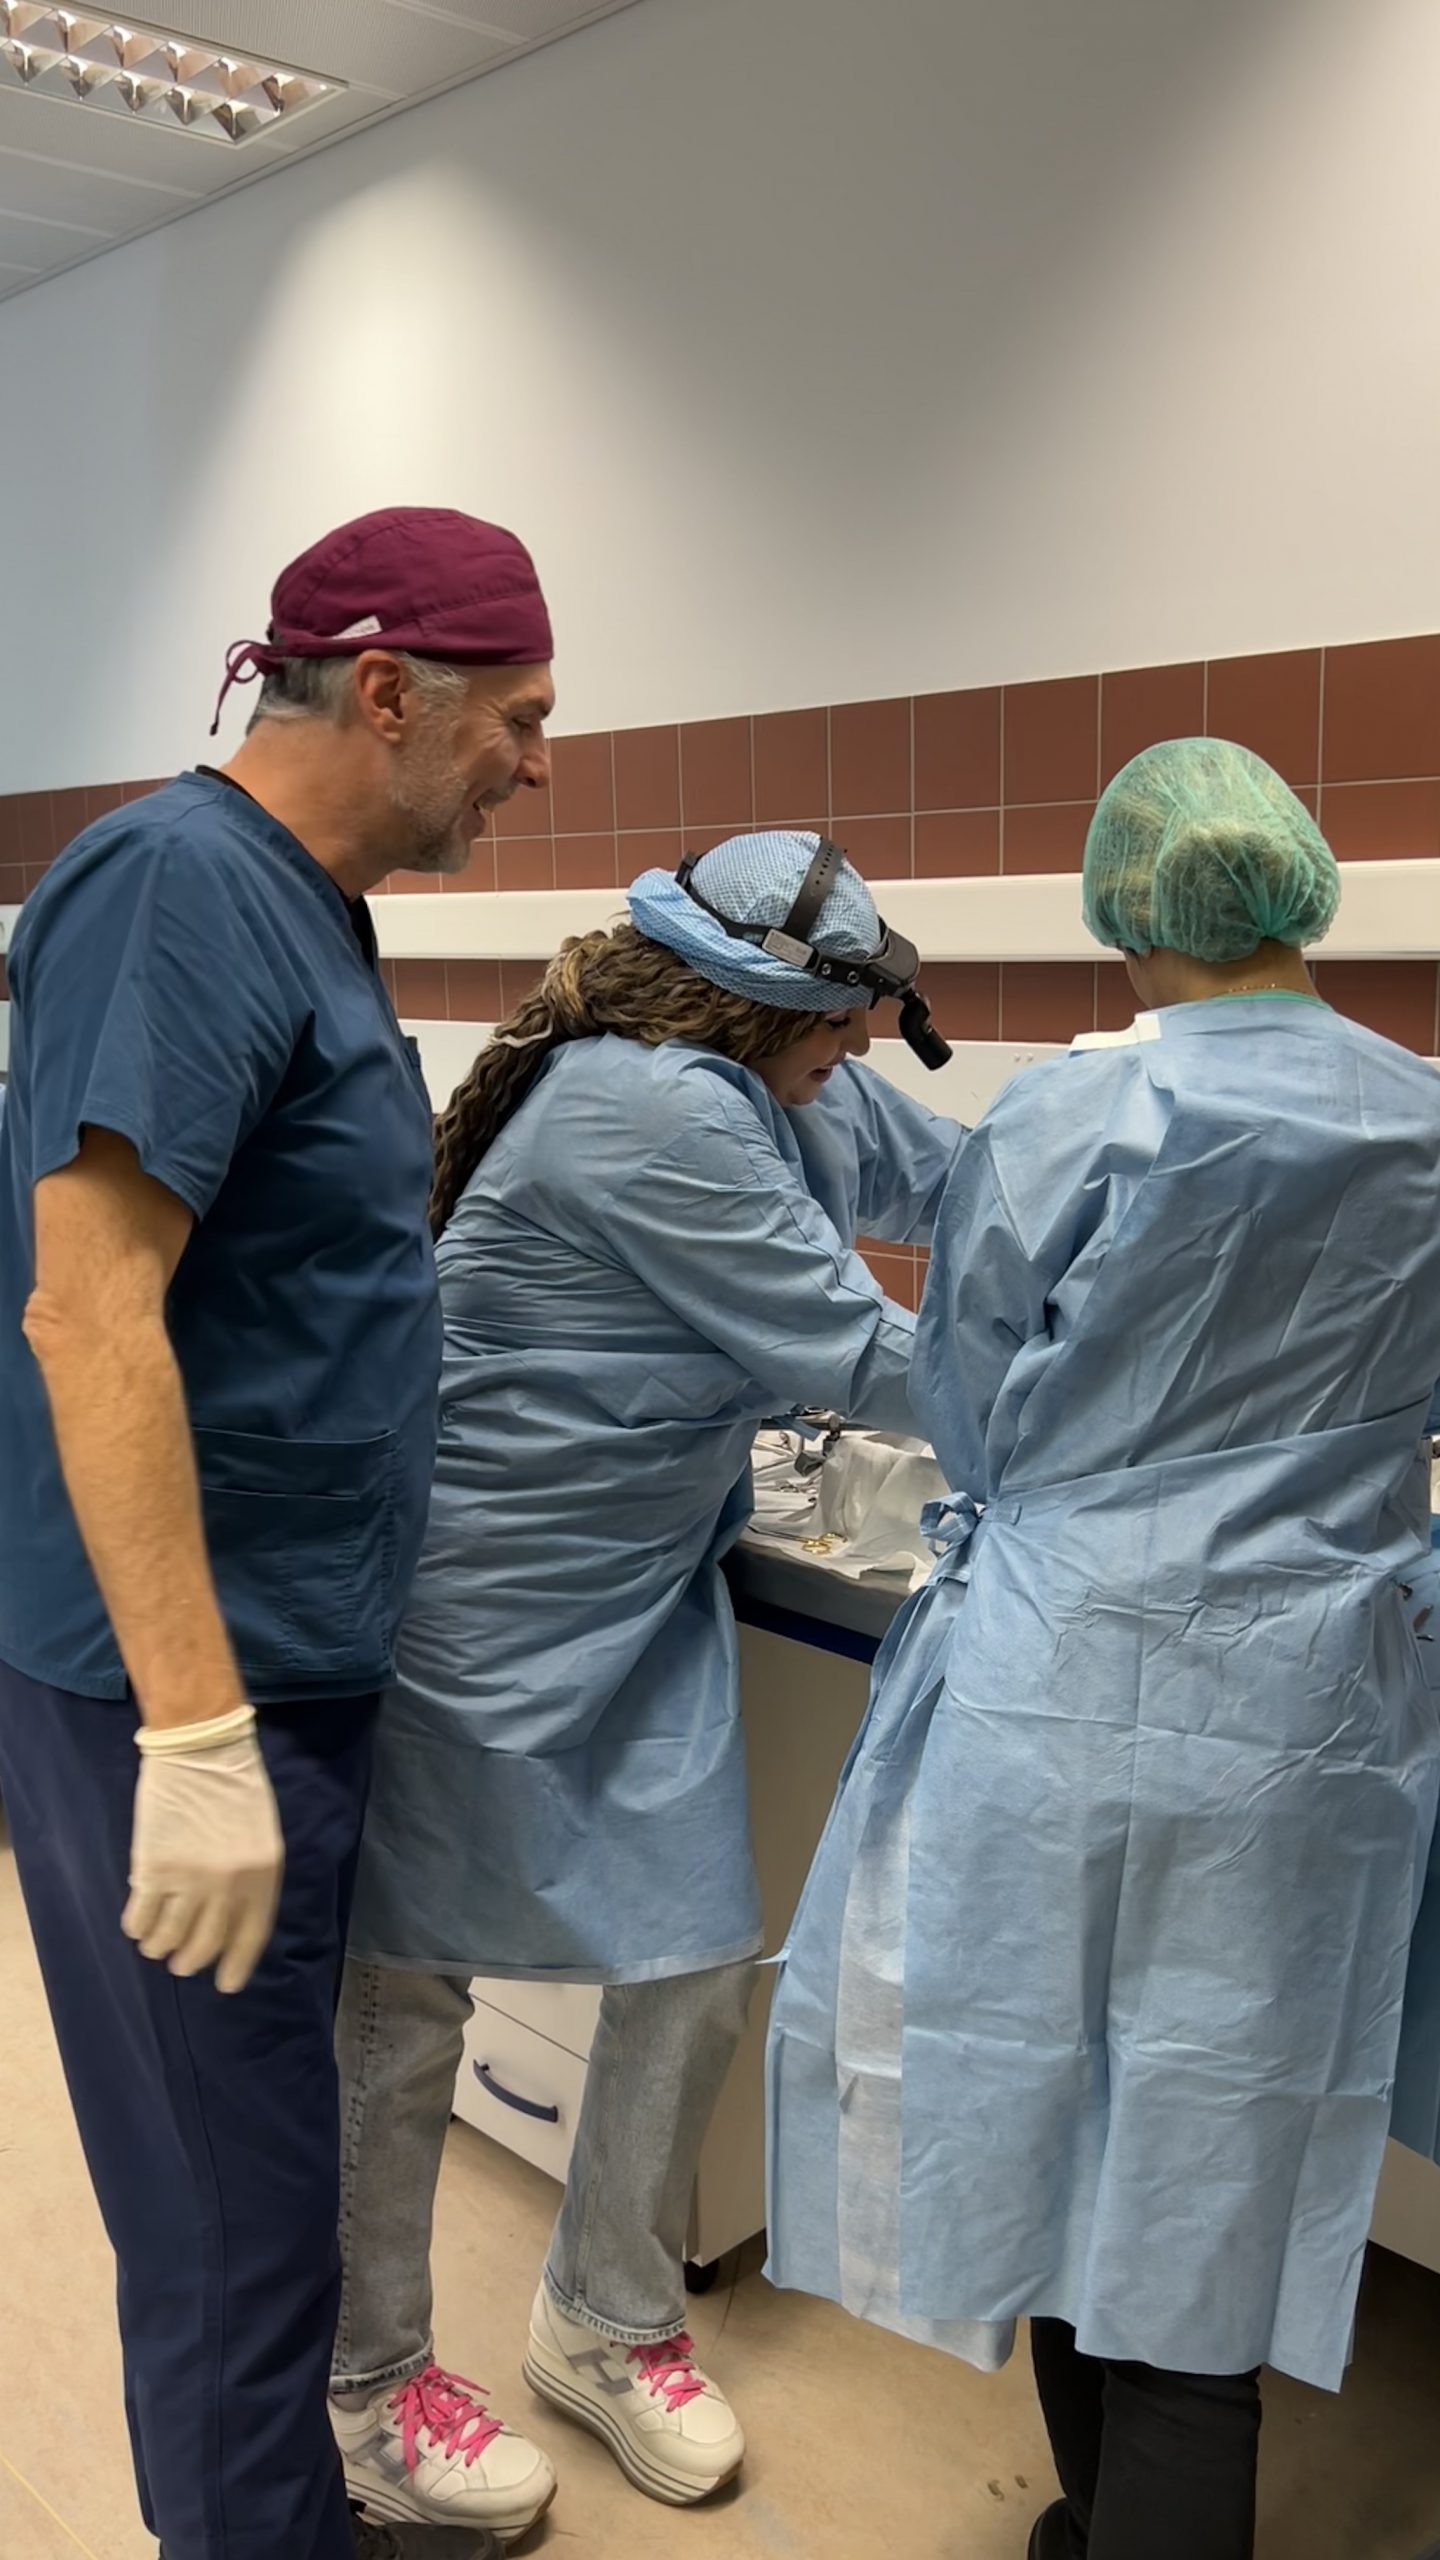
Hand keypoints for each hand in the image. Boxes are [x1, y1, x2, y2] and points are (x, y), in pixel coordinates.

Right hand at [122, 1708, 284, 1994]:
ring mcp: (189, 1879)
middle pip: (206, 1944)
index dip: (235, 1965)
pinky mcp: (154, 1869)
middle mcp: (229, 1885)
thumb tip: (229, 1919)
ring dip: (159, 1947)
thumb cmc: (235, 1786)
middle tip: (182, 1964)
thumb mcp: (262, 1836)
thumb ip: (250, 1878)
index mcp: (264, 1875)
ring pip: (168, 1937)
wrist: (201, 1748)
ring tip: (156, 1946)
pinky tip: (137, 1926)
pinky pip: (140, 1917)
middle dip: (191, 1960)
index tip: (225, 1985)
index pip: (250, 1937)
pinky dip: (137, 1927)